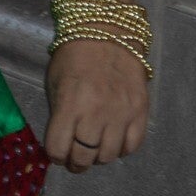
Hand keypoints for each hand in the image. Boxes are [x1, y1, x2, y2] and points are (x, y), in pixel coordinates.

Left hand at [43, 37, 149, 172]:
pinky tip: (113, 140)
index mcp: (69, 104)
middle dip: (75, 162)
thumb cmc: (74, 56)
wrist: (107, 33)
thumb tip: (60, 143)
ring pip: (108, 156)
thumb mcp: (55, 82)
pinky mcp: (140, 112)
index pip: (58, 148)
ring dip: (98, 157)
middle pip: (84, 156)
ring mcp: (121, 114)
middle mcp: (96, 113)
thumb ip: (58, 114)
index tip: (56, 153)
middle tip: (74, 159)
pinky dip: (121, 149)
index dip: (54, 155)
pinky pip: (132, 146)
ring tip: (93, 148)